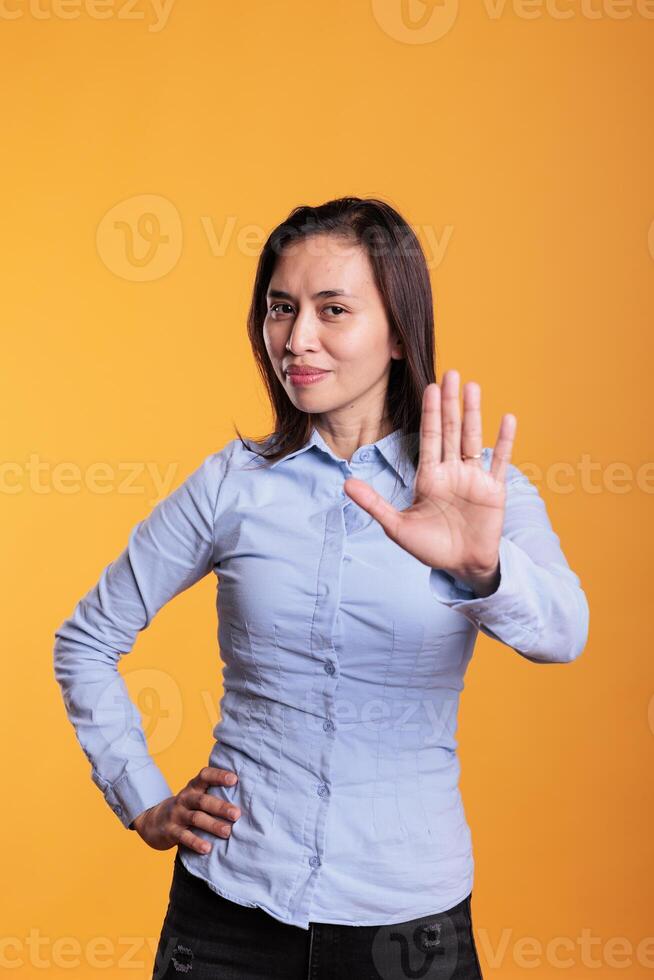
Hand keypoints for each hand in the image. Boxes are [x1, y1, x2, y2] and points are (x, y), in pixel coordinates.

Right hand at [130, 766, 240, 854]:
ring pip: (195, 818)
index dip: (219, 775)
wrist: (152, 822)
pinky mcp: (170, 831)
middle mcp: (184, 798)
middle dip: (220, 807)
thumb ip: (213, 795)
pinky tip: (207, 848)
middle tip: (237, 814)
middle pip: (203, 800)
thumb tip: (247, 797)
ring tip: (227, 832)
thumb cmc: (185, 808)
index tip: (234, 779)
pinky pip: (183, 836)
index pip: (205, 775)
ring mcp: (176, 815)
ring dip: (212, 825)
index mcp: (193, 787)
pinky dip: (195, 842)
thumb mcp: (195, 797)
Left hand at [343, 370, 516, 594]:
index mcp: (429, 477)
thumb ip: (374, 504)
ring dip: (474, 414)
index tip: (429, 387)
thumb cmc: (430, 547)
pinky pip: (500, 461)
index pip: (429, 437)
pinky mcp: (493, 490)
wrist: (461, 566)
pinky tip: (507, 419)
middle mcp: (452, 471)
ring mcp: (474, 478)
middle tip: (450, 373)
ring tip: (472, 387)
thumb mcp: (396, 526)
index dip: (430, 413)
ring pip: (473, 439)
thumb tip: (344, 485)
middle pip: (451, 430)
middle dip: (450, 403)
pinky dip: (504, 441)